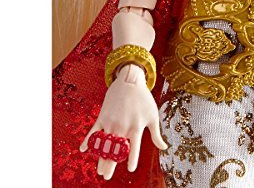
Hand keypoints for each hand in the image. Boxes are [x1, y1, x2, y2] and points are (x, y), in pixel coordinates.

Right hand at [80, 64, 167, 179]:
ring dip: (100, 158)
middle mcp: (122, 126)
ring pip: (104, 144)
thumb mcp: (153, 115)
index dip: (131, 159)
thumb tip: (164, 148)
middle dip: (111, 164)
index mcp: (136, 127)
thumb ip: (156, 134)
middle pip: (115, 150)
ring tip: (100, 170)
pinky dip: (88, 140)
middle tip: (107, 177)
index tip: (130, 169)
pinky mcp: (102, 117)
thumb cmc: (144, 99)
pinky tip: (83, 150)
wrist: (130, 81)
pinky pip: (93, 131)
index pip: (133, 148)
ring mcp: (111, 122)